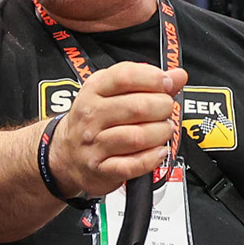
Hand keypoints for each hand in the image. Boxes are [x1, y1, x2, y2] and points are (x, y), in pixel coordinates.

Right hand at [49, 62, 187, 200]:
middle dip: (162, 108)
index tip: (167, 84)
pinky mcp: (101, 169)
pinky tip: (158, 152)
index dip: (153, 79)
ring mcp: (94, 144)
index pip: (125, 76)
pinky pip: (133, 164)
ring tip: (163, 131)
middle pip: (137, 107)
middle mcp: (91, 116)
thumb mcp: (113, 93)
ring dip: (160, 133)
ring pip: (137, 137)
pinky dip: (152, 158)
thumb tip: (178, 75)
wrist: (65, 154)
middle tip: (166, 111)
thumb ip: (147, 83)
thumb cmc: (93, 120)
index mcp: (94, 90)